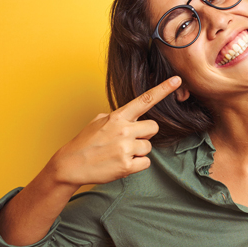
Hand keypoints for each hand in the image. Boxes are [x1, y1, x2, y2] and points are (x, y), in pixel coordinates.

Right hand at [47, 76, 181, 185]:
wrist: (70, 165)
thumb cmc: (85, 143)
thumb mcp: (98, 121)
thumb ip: (117, 117)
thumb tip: (131, 117)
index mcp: (117, 117)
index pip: (145, 100)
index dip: (163, 90)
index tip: (177, 80)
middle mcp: (124, 130)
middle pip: (154, 128)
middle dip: (145, 134)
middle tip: (128, 140)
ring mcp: (126, 149)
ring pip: (148, 147)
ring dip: (138, 152)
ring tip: (119, 153)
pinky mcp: (126, 166)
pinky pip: (145, 163)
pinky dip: (136, 165)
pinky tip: (120, 163)